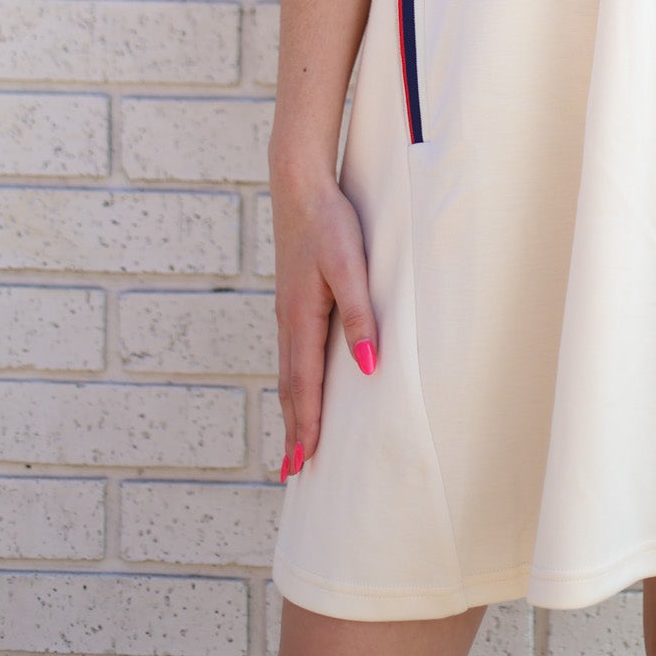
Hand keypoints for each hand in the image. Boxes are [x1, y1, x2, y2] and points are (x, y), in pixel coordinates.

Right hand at [271, 164, 377, 478]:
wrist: (300, 184)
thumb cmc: (330, 223)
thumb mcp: (350, 267)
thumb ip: (360, 316)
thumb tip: (368, 367)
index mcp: (301, 319)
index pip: (305, 384)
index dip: (306, 425)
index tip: (304, 463)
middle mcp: (289, 320)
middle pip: (291, 386)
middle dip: (293, 428)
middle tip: (292, 470)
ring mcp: (288, 309)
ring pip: (289, 370)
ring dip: (292, 408)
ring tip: (294, 440)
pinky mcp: (292, 297)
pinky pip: (291, 351)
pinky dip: (293, 380)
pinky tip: (300, 383)